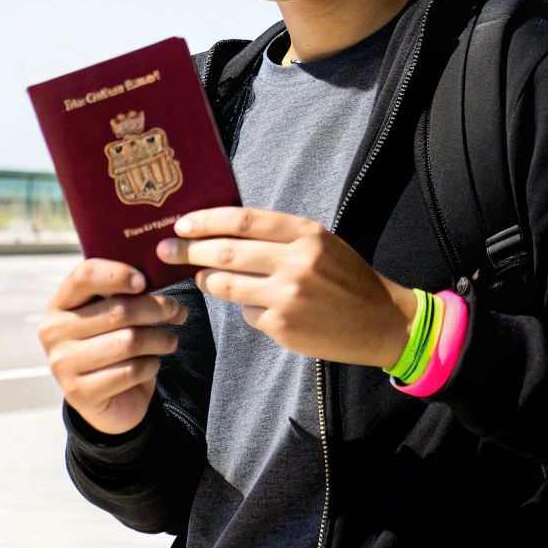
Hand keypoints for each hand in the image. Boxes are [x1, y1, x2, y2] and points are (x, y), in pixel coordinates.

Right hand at [38, 258, 186, 435]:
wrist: (111, 397)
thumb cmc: (115, 344)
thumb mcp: (116, 313)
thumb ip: (128, 293)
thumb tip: (161, 275)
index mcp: (61, 303)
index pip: (84, 276)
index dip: (118, 274)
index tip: (144, 281)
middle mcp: (53, 331)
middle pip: (118, 310)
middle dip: (158, 309)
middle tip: (178, 311)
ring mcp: (62, 363)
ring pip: (129, 341)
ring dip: (161, 339)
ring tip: (170, 340)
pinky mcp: (79, 392)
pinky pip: (131, 371)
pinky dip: (151, 366)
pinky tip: (151, 364)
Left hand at [158, 206, 416, 368]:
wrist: (381, 321)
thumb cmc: (348, 278)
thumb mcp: (323, 243)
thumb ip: (281, 236)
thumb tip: (225, 233)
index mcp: (307, 234)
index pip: (243, 221)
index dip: (206, 221)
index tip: (181, 223)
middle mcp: (296, 262)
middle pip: (226, 252)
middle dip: (189, 251)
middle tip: (166, 250)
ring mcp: (287, 296)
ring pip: (226, 285)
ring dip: (206, 280)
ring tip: (199, 277)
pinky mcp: (282, 326)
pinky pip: (246, 313)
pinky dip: (244, 307)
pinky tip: (253, 305)